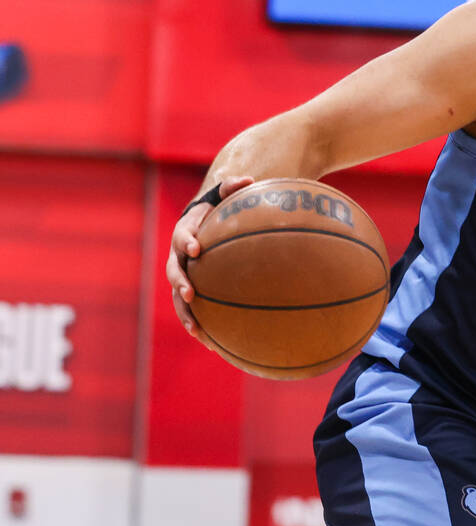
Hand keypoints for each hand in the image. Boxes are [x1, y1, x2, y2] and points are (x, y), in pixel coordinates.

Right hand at [164, 176, 254, 349]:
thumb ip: (234, 186)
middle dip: (181, 282)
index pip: (183, 236)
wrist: (204, 220)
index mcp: (186, 231)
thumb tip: (251, 181)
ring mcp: (182, 274)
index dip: (187, 242)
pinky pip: (191, 309)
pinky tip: (212, 344)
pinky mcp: (190, 289)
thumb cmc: (218, 206)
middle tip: (192, 293)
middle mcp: (178, 255)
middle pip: (174, 270)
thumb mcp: (224, 193)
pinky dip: (198, 325)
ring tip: (197, 331)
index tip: (197, 249)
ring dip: (186, 313)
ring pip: (178, 297)